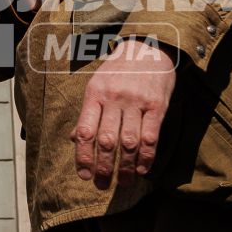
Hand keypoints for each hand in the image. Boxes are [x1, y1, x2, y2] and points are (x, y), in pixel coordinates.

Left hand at [72, 39, 175, 188]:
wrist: (148, 46)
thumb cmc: (119, 70)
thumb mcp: (98, 84)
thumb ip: (89, 112)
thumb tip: (75, 139)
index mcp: (95, 93)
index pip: (85, 131)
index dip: (83, 157)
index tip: (84, 175)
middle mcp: (114, 98)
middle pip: (107, 141)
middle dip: (104, 168)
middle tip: (102, 185)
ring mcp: (136, 101)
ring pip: (129, 143)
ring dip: (126, 168)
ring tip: (124, 182)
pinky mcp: (157, 105)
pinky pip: (150, 137)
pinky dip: (146, 157)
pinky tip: (142, 169)